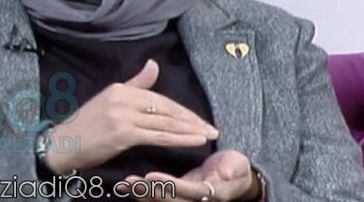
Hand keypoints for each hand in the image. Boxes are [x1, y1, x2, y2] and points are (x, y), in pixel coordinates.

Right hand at [44, 59, 219, 174]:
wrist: (63, 144)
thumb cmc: (85, 126)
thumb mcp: (109, 99)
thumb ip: (135, 84)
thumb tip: (153, 65)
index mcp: (121, 89)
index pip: (159, 98)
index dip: (181, 109)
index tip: (198, 119)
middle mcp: (123, 98)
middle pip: (165, 108)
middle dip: (191, 119)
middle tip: (211, 127)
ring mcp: (123, 116)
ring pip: (165, 122)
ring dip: (190, 129)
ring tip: (208, 134)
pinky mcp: (123, 133)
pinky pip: (157, 136)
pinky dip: (179, 138)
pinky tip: (193, 141)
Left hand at [116, 150, 258, 201]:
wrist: (235, 177)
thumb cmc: (236, 168)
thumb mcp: (238, 165)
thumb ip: (233, 169)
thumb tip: (227, 172)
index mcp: (212, 193)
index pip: (189, 191)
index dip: (170, 185)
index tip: (152, 176)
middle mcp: (196, 201)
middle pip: (171, 200)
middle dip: (150, 191)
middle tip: (131, 181)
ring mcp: (185, 199)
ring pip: (162, 200)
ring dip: (143, 193)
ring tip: (125, 184)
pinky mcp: (176, 196)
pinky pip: (158, 196)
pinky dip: (142, 191)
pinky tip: (126, 185)